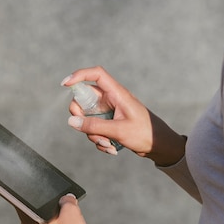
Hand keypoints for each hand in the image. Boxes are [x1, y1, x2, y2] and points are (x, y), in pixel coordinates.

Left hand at [17, 194, 88, 223]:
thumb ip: (67, 199)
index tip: (38, 185)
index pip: (22, 199)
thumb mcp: (71, 212)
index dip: (30, 190)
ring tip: (66, 212)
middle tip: (60, 199)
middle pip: (35, 208)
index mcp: (27, 220)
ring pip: (43, 218)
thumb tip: (67, 197)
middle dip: (48, 202)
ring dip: (54, 213)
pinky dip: (57, 223)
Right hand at [63, 66, 185, 165]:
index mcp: (117, 94)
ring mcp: (108, 112)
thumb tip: (72, 122)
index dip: (79, 75)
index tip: (64, 84)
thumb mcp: (118, 130)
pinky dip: (99, 140)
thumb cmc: (145, 133)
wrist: (159, 145)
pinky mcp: (108, 123)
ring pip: (87, 119)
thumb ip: (94, 126)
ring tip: (108, 145)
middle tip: (88, 131)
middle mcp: (110, 100)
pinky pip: (94, 129)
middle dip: (83, 119)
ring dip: (93, 135)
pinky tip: (111, 148)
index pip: (96, 75)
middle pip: (84, 101)